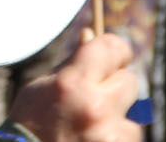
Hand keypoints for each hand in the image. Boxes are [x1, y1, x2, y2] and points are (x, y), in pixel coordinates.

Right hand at [7, 30, 140, 141]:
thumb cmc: (31, 122)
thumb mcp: (44, 86)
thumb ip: (72, 63)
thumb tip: (90, 34)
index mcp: (73, 83)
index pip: (112, 48)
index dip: (116, 49)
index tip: (115, 55)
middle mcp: (96, 107)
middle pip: (130, 80)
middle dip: (116, 85)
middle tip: (99, 95)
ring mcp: (109, 134)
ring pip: (134, 114)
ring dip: (119, 116)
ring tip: (93, 125)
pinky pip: (130, 136)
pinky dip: (118, 135)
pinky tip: (97, 138)